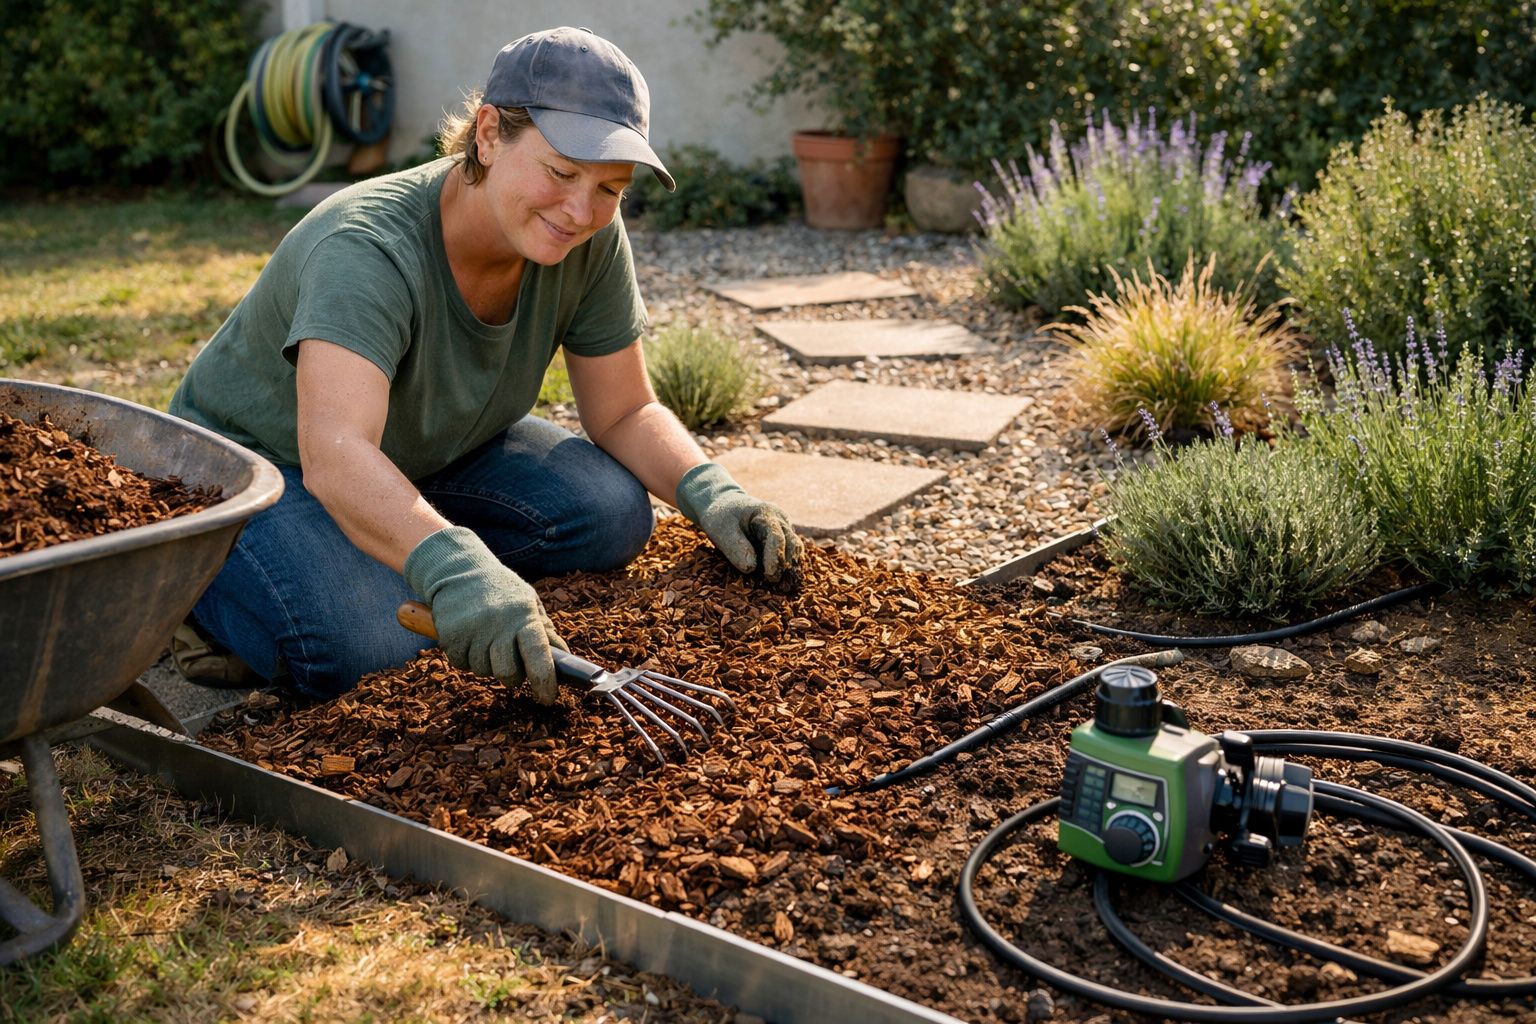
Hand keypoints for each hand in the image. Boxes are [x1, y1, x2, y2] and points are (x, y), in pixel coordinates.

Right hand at [402, 526, 565, 702]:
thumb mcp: (529, 603)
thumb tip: (563, 659)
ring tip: (486, 639)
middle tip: (510, 663)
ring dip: (487, 663)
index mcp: (524, 616)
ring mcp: (473, 631)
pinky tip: (469, 636)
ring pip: (483, 671)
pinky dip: (466, 657)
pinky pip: (461, 664)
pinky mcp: (450, 636)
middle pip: (508, 674)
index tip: (547, 698)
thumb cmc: (501, 590)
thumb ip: (545, 631)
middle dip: (512, 676)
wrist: (460, 570)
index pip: (539, 655)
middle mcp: (499, 624)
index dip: (545, 681)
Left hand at [674, 462, 803, 581]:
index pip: (776, 537)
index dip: (775, 558)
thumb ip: (736, 546)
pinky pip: (789, 554)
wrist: (724, 506)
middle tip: (778, 586)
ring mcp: (784, 529)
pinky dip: (786, 568)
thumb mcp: (722, 530)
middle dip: (786, 566)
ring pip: (795, 550)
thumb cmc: (721, 517)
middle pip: (792, 544)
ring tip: (781, 587)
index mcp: (766, 513)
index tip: (770, 576)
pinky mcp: (782, 539)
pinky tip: (780, 582)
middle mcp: (780, 520)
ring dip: (790, 568)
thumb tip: (751, 568)